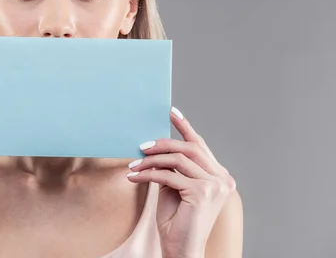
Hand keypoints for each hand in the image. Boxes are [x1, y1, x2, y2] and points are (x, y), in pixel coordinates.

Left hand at [127, 107, 235, 257]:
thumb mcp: (174, 187)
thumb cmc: (177, 221)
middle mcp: (222, 178)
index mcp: (219, 176)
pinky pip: (168, 175)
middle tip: (141, 146)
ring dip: (151, 160)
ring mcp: (215, 185)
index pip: (200, 145)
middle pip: (189, 148)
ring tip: (133, 165)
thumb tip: (155, 146)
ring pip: (177, 160)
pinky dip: (148, 174)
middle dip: (162, 144)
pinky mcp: (202, 192)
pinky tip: (134, 177)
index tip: (170, 112)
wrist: (181, 249)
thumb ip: (172, 168)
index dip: (184, 126)